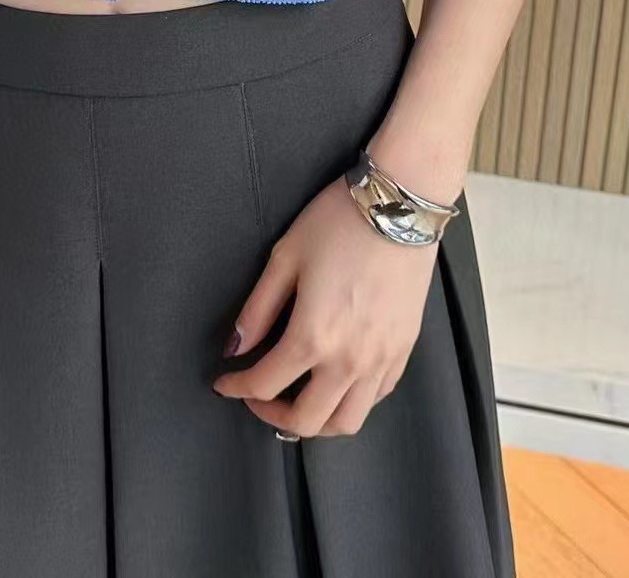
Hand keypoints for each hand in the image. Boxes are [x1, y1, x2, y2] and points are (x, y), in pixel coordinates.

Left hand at [211, 171, 436, 436]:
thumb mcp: (285, 258)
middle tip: (258, 396)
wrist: (399, 207)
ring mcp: (382, 360)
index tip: (224, 383)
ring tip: (297, 397)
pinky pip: (376, 397)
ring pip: (347, 422)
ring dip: (316, 421)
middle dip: (273, 417)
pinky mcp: (404, 351)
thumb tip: (234, 347)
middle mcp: (350, 361)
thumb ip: (258, 309)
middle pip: (307, 421)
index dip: (236, 388)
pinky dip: (351, 402)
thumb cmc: (337, 224)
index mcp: (313, 337)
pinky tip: (336, 380)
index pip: (265, 385)